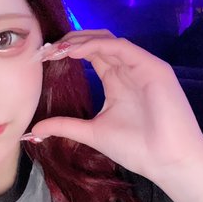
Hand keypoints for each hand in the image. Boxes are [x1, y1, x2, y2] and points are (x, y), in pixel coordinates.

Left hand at [32, 30, 202, 182]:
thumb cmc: (138, 149)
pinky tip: (75, 52)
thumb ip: (65, 126)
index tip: (42, 58)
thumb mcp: (92, 133)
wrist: (168, 161)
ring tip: (57, 50)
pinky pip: (121, 47)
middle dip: (69, 42)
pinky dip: (97, 46)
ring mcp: (141, 66)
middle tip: (45, 50)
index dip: (66, 52)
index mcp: (116, 82)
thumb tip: (34, 130)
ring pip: (107, 40)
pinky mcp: (153, 67)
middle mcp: (128, 69)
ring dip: (80, 41)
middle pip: (96, 42)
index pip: (90, 55)